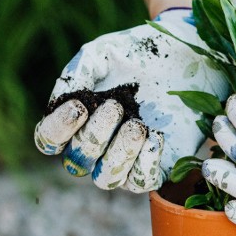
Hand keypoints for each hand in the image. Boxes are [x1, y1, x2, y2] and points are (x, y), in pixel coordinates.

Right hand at [34, 8, 228, 191]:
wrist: (186, 55)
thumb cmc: (139, 54)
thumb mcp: (104, 53)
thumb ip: (78, 71)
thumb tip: (61, 98)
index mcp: (77, 120)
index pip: (49, 140)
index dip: (57, 130)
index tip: (79, 106)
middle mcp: (96, 146)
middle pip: (78, 162)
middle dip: (94, 136)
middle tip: (115, 106)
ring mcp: (126, 159)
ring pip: (107, 179)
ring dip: (119, 154)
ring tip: (137, 125)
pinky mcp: (157, 165)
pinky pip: (142, 182)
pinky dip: (146, 163)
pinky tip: (156, 136)